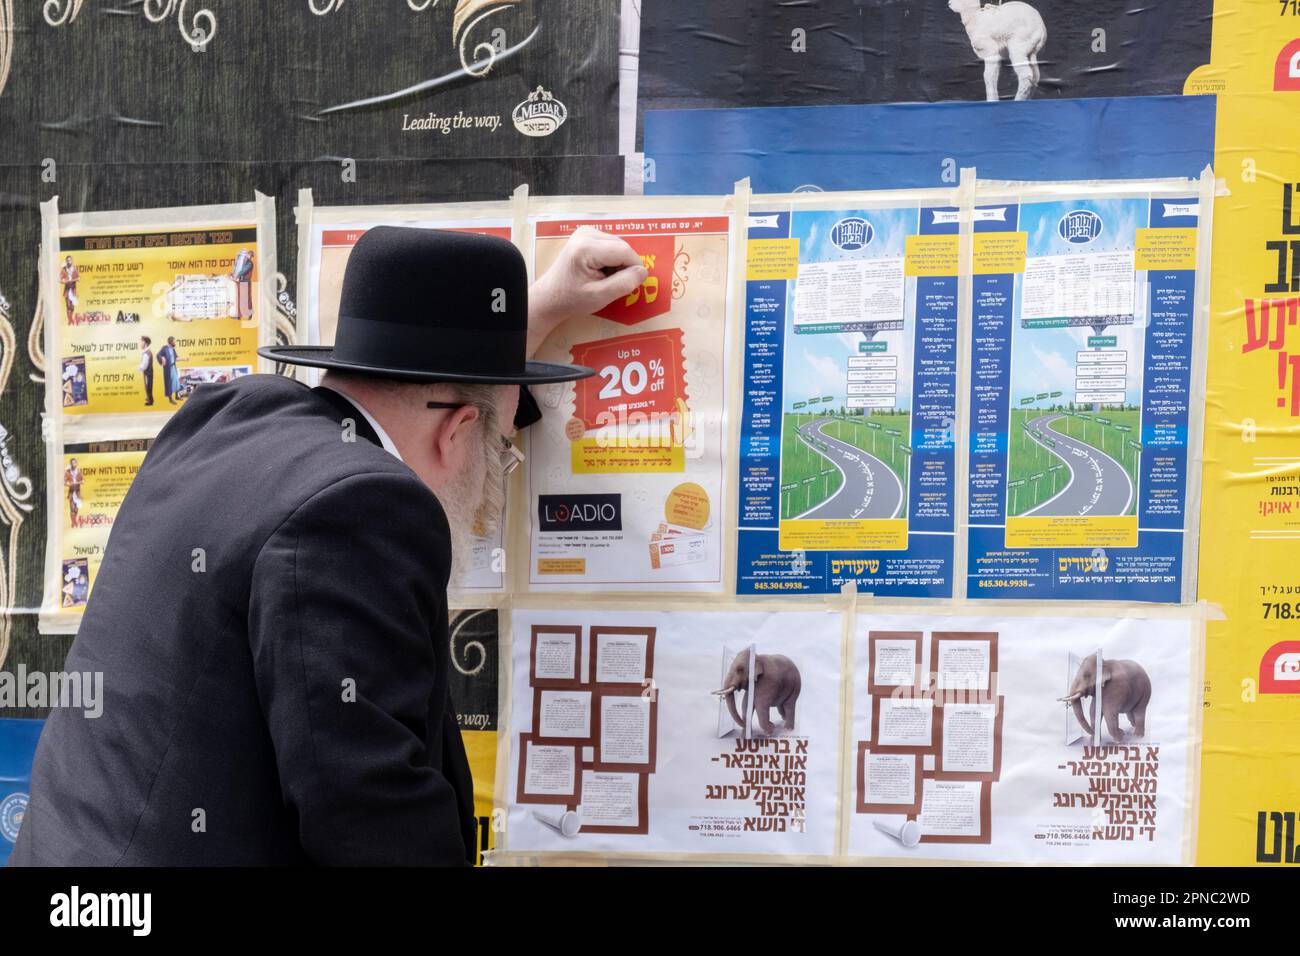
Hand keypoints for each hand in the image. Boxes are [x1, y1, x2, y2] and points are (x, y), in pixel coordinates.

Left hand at [527, 226, 647, 356]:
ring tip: (603, 278)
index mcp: (587, 247)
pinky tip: (600, 271)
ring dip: (618, 263)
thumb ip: (623, 284)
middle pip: (622, 246)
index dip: (633, 269)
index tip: (629, 285)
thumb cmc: (572, 299)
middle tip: (611, 284)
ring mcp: (586, 231)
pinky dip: (612, 259)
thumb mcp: (600, 297)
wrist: (550, 297)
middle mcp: (586, 233)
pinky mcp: (587, 234)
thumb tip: (643, 272)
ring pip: (619, 245)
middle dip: (624, 266)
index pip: (625, 251)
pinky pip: (611, 245)